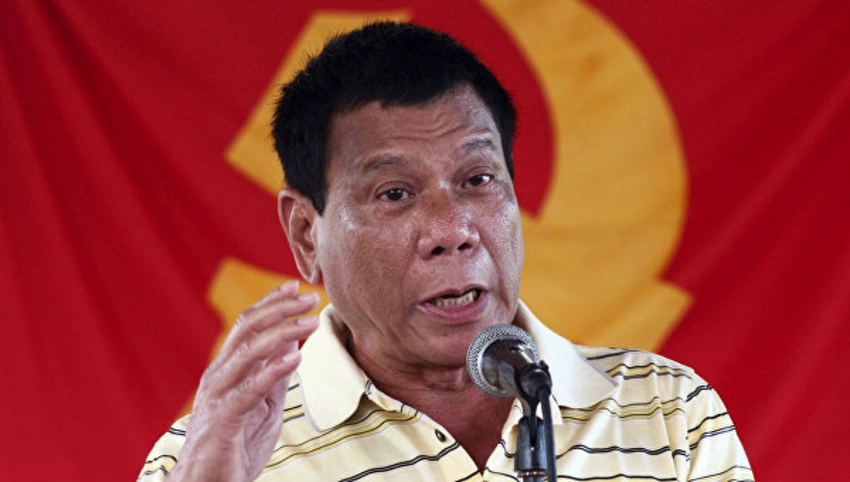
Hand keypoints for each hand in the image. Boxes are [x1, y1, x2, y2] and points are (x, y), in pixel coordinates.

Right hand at [170, 281, 320, 481]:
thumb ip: (274, 376)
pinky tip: (294, 357)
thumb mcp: (264, 406)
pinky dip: (273, 370)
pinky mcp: (223, 420)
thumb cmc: (235, 447)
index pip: (247, 325)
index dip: (271, 303)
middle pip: (247, 329)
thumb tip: (292, 345)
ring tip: (310, 322)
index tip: (295, 286)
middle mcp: (219, 376)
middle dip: (280, 309)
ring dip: (283, 332)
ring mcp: (218, 396)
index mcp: (227, 370)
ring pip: (248, 352)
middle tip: (310, 297)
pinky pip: (249, 390)